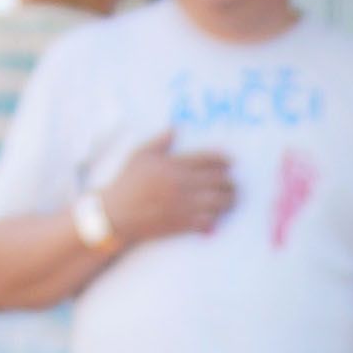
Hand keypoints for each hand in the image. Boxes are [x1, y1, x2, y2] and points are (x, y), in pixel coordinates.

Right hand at [103, 132, 235, 247]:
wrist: (118, 214)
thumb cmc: (128, 182)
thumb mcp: (140, 155)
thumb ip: (160, 141)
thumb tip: (175, 129)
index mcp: (174, 165)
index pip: (208, 159)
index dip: (224, 159)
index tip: (231, 161)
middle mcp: (182, 184)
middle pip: (219, 180)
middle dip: (231, 181)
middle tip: (234, 183)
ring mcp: (184, 205)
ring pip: (218, 201)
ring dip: (230, 200)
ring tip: (233, 198)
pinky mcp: (183, 223)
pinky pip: (209, 220)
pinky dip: (217, 217)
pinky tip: (217, 214)